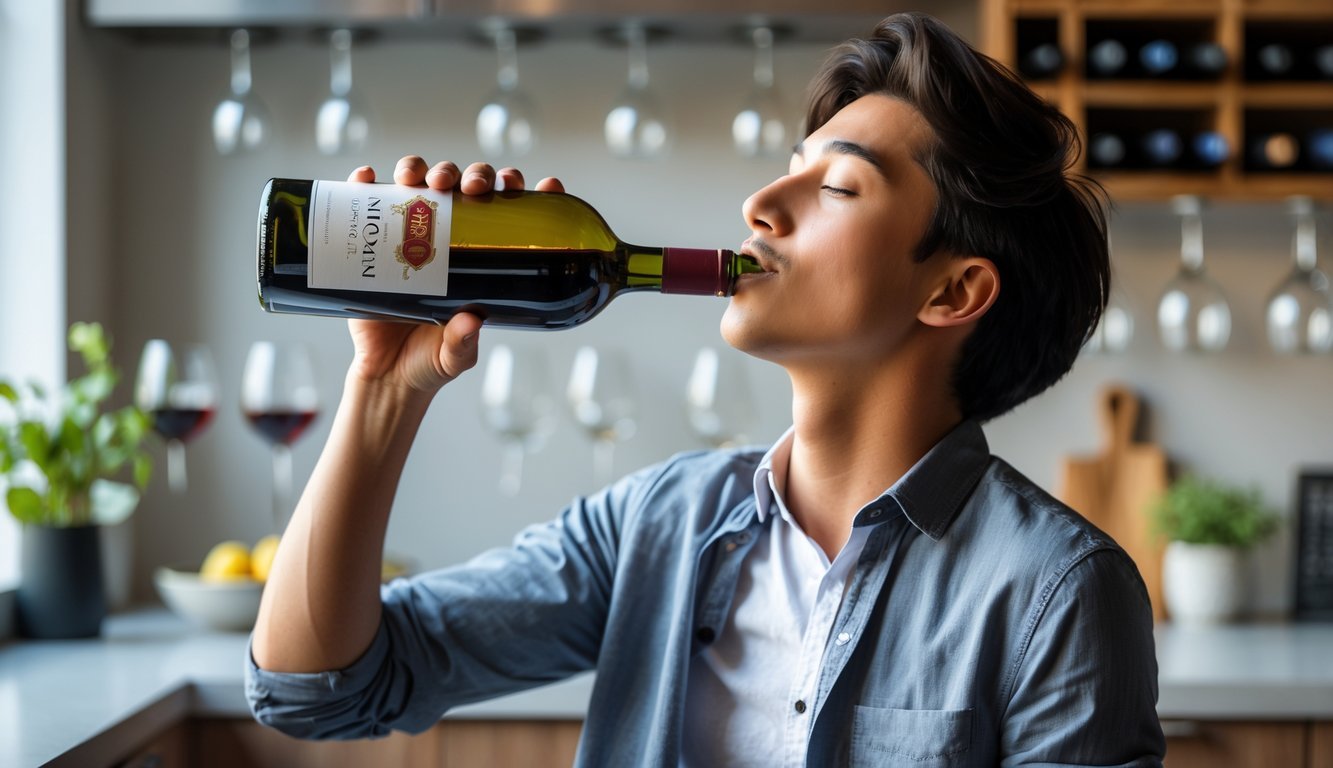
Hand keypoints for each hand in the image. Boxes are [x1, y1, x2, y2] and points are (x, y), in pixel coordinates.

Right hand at [344, 157, 564, 395]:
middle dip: (476, 176)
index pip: (508, 212)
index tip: (545, 187)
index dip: (525, 192)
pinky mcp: (373, 241)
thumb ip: (463, 343)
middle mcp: (449, 237)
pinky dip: (367, 181)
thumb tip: (469, 322)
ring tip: (426, 182)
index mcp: (481, 257)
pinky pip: (368, 200)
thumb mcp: (454, 355)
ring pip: (423, 182)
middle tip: (473, 189)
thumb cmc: (430, 360)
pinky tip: (369, 178)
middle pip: (467, 186)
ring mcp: (410, 234)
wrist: (385, 374)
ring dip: (426, 169)